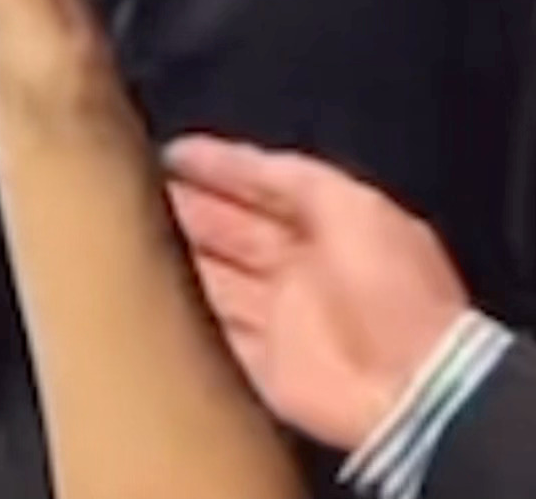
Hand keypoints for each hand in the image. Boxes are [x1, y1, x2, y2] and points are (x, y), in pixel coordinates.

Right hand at [163, 135, 471, 450]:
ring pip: (214, 278)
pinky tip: (145, 290)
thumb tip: (240, 160)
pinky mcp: (261, 366)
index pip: (264, 187)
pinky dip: (181, 314)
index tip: (171, 152)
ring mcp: (280, 320)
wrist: (408, 383)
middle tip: (133, 188)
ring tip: (127, 230)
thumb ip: (295, 179)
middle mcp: (302, 270)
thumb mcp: (351, 206)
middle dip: (186, 207)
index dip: (220, 168)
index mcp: (330, 228)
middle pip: (230, 230)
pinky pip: (211, 334)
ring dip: (175, 256)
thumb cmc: (390, 286)